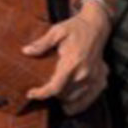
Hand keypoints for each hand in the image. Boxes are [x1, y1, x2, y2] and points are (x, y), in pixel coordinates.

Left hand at [23, 0, 111, 114]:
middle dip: (52, 95)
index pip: (55, 87)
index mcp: (73, 62)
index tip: (30, 93)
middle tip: (42, 89)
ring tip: (55, 95)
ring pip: (77, 99)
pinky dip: (81, 102)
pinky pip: (91, 97)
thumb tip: (26, 51)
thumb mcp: (56, 31)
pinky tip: (72, 101)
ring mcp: (95, 76)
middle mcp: (85, 72)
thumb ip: (42, 43)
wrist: (97, 24)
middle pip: (64, 96)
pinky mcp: (102, 78)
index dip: (41, 94)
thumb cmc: (75, 27)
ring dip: (65, 99)